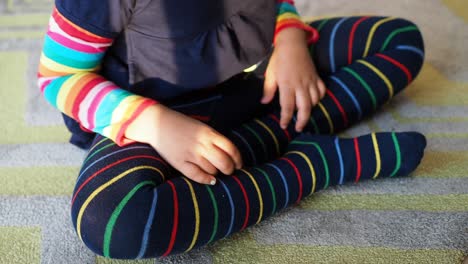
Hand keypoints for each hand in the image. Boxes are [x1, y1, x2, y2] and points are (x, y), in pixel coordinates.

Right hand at [125, 104, 242, 184]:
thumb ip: (215, 139)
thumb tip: (229, 155)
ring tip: (215, 171)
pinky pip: (197, 175)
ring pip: (212, 170)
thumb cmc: (181, 125)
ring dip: (216, 173)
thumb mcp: (202, 127)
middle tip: (229, 171)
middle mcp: (202, 144)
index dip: (238, 159)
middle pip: (224, 162)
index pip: (231, 149)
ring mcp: (190, 154)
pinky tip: (210, 180)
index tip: (239, 165)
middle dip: (229, 169)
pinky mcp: (179, 162)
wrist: (157, 123)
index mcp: (209, 133)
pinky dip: (206, 179)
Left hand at [262, 27, 325, 131]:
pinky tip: (314, 100)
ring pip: (314, 100)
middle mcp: (300, 85)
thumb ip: (268, 89)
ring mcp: (310, 81)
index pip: (287, 106)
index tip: (284, 125)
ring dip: (310, 109)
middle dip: (302, 120)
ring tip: (304, 114)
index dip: (286, 118)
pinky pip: (321, 91)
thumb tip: (264, 102)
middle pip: (304, 107)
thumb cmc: (279, 58)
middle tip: (299, 128)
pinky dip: (319, 98)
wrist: (293, 43)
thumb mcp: (270, 73)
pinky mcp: (316, 76)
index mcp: (287, 85)